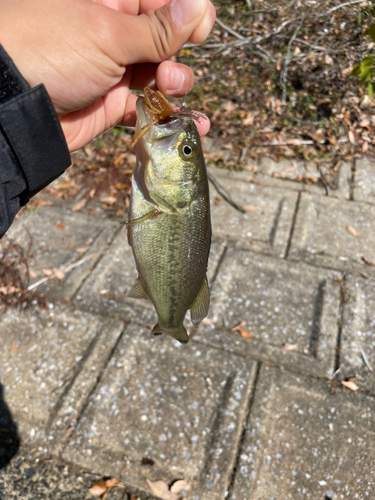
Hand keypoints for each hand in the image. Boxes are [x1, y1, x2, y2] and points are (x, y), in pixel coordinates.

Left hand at [0, 0, 214, 150]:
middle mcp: (114, 33)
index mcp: (111, 2)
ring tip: (168, 90)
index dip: (186, 13)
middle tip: (168, 72)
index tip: (201, 30)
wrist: (15, 107)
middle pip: (165, 39)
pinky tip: (192, 123)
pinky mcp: (112, 103)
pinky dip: (168, 116)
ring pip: (160, 75)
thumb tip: (199, 6)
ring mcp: (114, 69)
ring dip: (175, 84)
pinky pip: (148, 108)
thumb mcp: (107, 33)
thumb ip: (157, 29)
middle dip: (176, 55)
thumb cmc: (51, 51)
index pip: (161, 1)